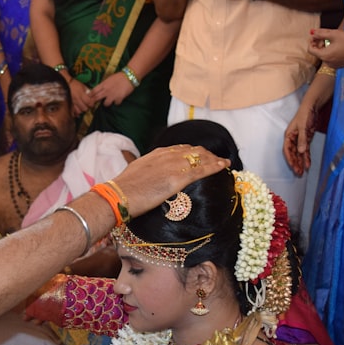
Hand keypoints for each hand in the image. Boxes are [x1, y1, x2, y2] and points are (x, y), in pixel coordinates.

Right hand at [67, 78, 94, 116]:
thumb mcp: (83, 86)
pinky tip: (77, 109)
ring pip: (79, 111)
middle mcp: (77, 99)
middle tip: (87, 105)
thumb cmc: (74, 84)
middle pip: (84, 108)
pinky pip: (73, 111)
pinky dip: (76, 112)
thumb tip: (92, 96)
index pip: (89, 102)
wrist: (66, 84)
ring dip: (81, 110)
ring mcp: (72, 103)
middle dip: (87, 107)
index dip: (92, 104)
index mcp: (81, 94)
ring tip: (82, 107)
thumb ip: (88, 91)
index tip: (92, 103)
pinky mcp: (68, 104)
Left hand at [89, 71, 134, 107]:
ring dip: (107, 103)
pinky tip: (118, 99)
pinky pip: (116, 104)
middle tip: (94, 104)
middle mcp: (106, 90)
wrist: (129, 76)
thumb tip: (99, 89)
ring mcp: (112, 95)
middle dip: (94, 102)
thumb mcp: (108, 79)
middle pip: (96, 98)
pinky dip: (117, 102)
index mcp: (103, 84)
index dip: (90, 96)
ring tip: (109, 101)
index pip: (93, 91)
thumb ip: (103, 85)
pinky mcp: (119, 98)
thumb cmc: (119, 76)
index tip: (89, 98)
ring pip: (105, 104)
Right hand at [110, 145, 227, 217]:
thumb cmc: (124, 189)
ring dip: (214, 160)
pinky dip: (215, 166)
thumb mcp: (137, 173)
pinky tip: (224, 166)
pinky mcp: (179, 177)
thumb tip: (151, 178)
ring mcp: (174, 165)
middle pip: (194, 151)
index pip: (181, 149)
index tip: (201, 157)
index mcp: (157, 154)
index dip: (194, 153)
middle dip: (207, 155)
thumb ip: (148, 172)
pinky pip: (202, 169)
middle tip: (217, 160)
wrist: (119, 195)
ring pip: (201, 157)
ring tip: (224, 163)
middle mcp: (167, 155)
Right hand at [283, 104, 316, 175]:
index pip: (287, 150)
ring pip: (299, 153)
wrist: (312, 106)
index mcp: (289, 135)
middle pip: (293, 153)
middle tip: (298, 173)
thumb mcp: (303, 127)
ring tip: (302, 172)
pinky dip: (306, 157)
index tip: (293, 166)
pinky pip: (305, 150)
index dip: (290, 159)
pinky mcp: (306, 139)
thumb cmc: (305, 114)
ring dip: (300, 162)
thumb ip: (302, 140)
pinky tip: (308, 164)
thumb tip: (300, 152)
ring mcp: (299, 139)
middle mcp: (293, 139)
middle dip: (295, 163)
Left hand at [308, 28, 343, 68]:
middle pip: (317, 52)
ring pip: (324, 55)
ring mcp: (333, 65)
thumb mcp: (334, 34)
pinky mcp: (339, 66)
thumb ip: (321, 33)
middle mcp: (327, 63)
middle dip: (319, 44)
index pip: (310, 49)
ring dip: (325, 48)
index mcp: (324, 55)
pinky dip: (331, 53)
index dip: (311, 41)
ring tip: (334, 41)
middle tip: (326, 36)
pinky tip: (339, 47)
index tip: (316, 36)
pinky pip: (331, 59)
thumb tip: (312, 32)